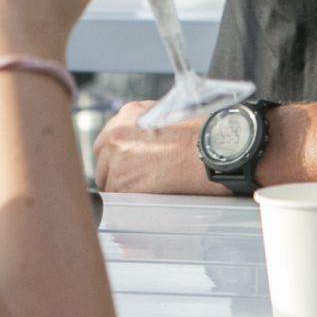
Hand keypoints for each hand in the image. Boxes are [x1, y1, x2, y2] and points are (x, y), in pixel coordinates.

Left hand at [92, 100, 226, 195]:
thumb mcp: (170, 115)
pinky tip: (147, 199)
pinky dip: (130, 202)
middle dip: (117, 172)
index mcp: (128, 114)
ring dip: (124, 188)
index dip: (119, 155)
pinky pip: (117, 198)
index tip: (129, 163)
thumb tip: (147, 142)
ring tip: (147, 191)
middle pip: (104, 160)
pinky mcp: (122, 182)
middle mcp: (117, 134)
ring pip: (108, 181)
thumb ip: (149, 126)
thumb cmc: (202, 134)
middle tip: (138, 180)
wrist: (212, 149)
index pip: (110, 140)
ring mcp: (116, 159)